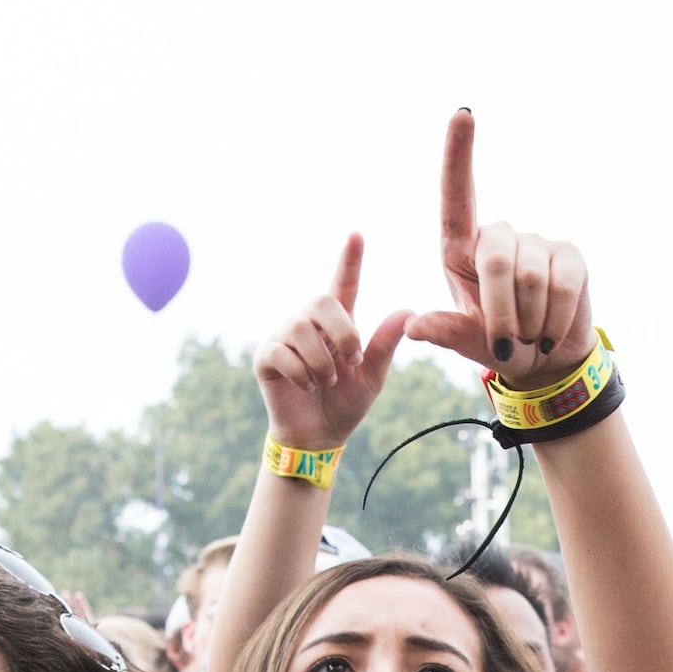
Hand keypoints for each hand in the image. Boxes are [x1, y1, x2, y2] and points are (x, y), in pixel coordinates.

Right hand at [254, 234, 411, 452]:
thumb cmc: (345, 404)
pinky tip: (307, 386)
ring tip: (325, 381)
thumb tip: (407, 311)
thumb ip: (383, 345)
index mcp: (336, 324)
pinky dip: (301, 373)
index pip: (343, 284)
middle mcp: (307, 323)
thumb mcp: (372, 377)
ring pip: (301, 329)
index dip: (349, 260)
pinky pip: (281, 352)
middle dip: (342, 332)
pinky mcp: (265, 357)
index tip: (357, 234)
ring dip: (321, 361)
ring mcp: (283, 338)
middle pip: (320, 302)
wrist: (319, 437)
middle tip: (350, 360)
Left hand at [400, 110, 597, 389]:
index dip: (458, 153)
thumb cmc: (495, 343)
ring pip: (531, 280)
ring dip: (529, 322)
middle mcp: (498, 236)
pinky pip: (562, 286)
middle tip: (507, 342)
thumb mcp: (465, 341)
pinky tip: (551, 331)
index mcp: (461, 248)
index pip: (456, 195)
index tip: (463, 113)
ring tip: (529, 335)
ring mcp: (537, 242)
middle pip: (496, 259)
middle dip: (501, 312)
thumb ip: (444, 331)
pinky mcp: (569, 255)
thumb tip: (414, 327)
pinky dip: (555, 320)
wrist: (545, 360)